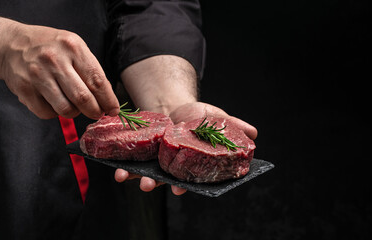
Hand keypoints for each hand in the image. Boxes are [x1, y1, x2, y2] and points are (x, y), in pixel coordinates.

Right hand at [1, 24, 119, 118]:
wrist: (11, 45)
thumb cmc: (50, 48)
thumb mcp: (74, 48)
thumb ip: (90, 70)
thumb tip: (107, 100)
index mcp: (73, 48)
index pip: (97, 81)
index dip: (108, 100)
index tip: (113, 110)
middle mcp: (55, 60)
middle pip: (83, 98)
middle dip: (95, 111)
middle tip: (97, 113)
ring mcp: (38, 75)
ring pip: (66, 109)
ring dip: (75, 113)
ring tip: (74, 105)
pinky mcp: (24, 89)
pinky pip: (47, 113)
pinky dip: (55, 113)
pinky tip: (55, 102)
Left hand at [114, 101, 256, 194]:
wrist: (176, 105)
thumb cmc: (200, 116)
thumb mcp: (219, 118)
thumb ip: (234, 126)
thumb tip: (254, 134)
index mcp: (193, 162)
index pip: (190, 180)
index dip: (185, 186)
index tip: (179, 190)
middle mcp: (174, 166)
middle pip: (164, 180)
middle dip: (155, 184)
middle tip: (147, 186)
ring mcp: (157, 160)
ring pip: (146, 173)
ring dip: (135, 176)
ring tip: (124, 176)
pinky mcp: (144, 151)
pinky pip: (132, 160)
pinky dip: (123, 164)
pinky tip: (116, 167)